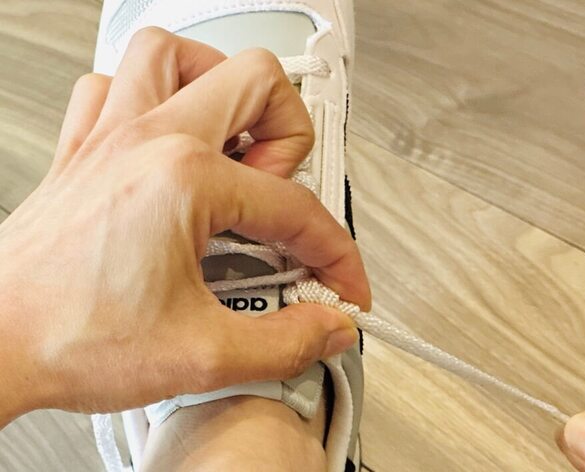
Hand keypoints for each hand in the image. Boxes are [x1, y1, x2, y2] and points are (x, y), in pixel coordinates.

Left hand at [0, 28, 369, 426]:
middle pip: (255, 81)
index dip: (333, 252)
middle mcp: (146, 140)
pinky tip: (166, 141)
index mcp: (183, 180)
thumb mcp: (201, 355)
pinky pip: (115, 85)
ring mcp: (108, 137)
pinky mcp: (81, 151)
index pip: (294, 206)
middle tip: (283, 190)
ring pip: (176, 55)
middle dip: (291, 135)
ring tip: (234, 141)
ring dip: (219, 88)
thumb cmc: (66, 339)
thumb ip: (284, 342)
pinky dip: (151, 99)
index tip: (339, 284)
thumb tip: (327, 327)